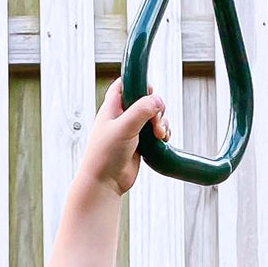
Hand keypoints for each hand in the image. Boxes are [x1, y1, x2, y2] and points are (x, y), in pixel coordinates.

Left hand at [76, 77, 166, 195]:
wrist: (104, 183)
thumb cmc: (104, 156)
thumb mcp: (123, 127)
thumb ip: (141, 110)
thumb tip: (158, 100)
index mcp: (112, 107)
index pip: (125, 84)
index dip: (138, 83)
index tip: (149, 91)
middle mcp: (121, 116)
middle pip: (145, 99)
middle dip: (156, 108)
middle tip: (155, 121)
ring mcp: (131, 130)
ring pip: (154, 116)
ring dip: (162, 122)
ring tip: (159, 135)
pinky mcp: (140, 143)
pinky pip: (156, 131)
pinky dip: (163, 133)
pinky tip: (162, 140)